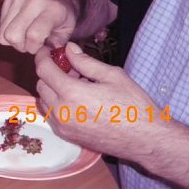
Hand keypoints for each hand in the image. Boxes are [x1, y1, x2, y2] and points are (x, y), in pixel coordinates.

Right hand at [0, 0, 74, 52]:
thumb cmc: (63, 18)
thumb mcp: (67, 32)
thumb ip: (56, 45)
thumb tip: (43, 54)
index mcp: (52, 9)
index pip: (33, 34)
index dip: (33, 47)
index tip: (39, 48)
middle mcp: (33, 0)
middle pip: (12, 34)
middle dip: (20, 46)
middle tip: (30, 44)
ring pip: (3, 32)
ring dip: (13, 40)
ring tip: (25, 37)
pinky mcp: (8, 0)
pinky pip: (0, 26)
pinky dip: (8, 32)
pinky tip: (20, 28)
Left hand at [34, 42, 159, 160]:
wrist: (147, 140)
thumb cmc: (134, 106)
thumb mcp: (112, 75)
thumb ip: (85, 61)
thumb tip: (68, 48)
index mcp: (71, 93)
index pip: (43, 69)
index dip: (43, 55)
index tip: (47, 49)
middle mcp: (62, 112)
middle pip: (41, 85)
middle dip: (50, 72)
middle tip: (70, 68)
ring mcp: (64, 127)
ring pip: (44, 101)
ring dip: (53, 89)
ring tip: (76, 84)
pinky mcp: (69, 137)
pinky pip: (52, 115)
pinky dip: (57, 104)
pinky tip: (78, 100)